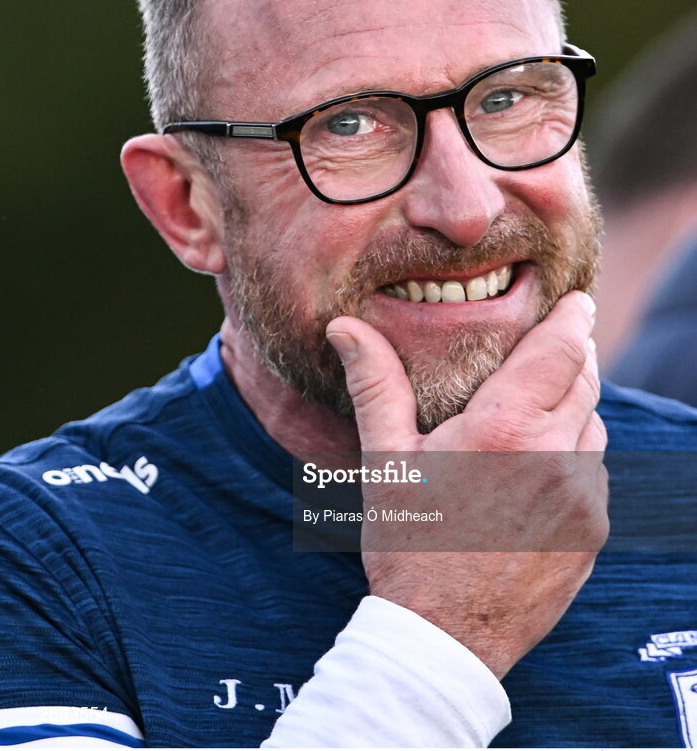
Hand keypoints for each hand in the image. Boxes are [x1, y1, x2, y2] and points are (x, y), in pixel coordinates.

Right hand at [326, 290, 607, 677]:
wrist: (444, 638)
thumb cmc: (409, 543)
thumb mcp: (387, 460)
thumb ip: (375, 383)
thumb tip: (344, 325)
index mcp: (505, 429)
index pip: (560, 350)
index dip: (573, 319)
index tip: (577, 300)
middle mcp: (556, 457)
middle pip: (584, 382)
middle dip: (574, 358)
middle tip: (556, 346)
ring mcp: (582, 498)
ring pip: (593, 428)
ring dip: (571, 412)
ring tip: (532, 418)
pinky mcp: (593, 532)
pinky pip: (594, 474)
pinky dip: (575, 459)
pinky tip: (537, 473)